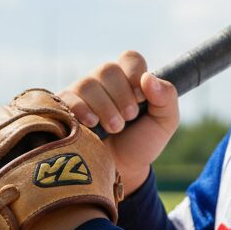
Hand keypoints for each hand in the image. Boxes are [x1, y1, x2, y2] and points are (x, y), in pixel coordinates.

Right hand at [58, 50, 177, 194]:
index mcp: (128, 78)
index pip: (130, 58)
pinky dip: (83, 110)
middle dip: (122, 96)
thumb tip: (148, 78)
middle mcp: (103, 81)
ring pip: (89, 84)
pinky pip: (68, 98)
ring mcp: (81, 93)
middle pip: (108, 69)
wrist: (120, 171)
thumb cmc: (141, 143)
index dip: (136, 75)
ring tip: (114, 128)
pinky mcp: (63, 107)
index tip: (142, 98)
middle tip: (128, 118)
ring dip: (105, 107)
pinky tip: (92, 124)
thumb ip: (167, 97)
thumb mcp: (165, 122)